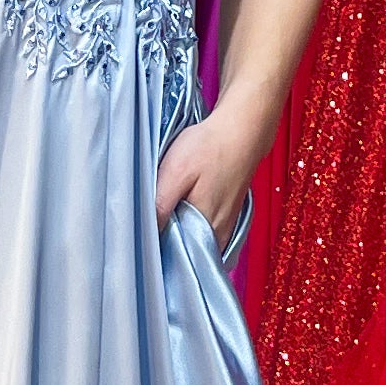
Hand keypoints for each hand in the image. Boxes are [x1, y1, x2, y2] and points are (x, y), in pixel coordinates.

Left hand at [154, 110, 257, 242]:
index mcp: (204, 225)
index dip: (157, 247)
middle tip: (152, 225)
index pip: (175, 253)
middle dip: (167, 243)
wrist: (242, 131)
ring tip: (167, 216)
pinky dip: (193, 226)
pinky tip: (183, 211)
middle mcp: (219, 232)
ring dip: (181, 234)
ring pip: (197, 241)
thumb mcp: (176, 171)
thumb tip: (150, 232)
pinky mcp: (229, 215)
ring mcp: (226, 225)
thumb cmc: (210, 147)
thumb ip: (161, 204)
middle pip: (187, 251)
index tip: (142, 237)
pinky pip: (206, 232)